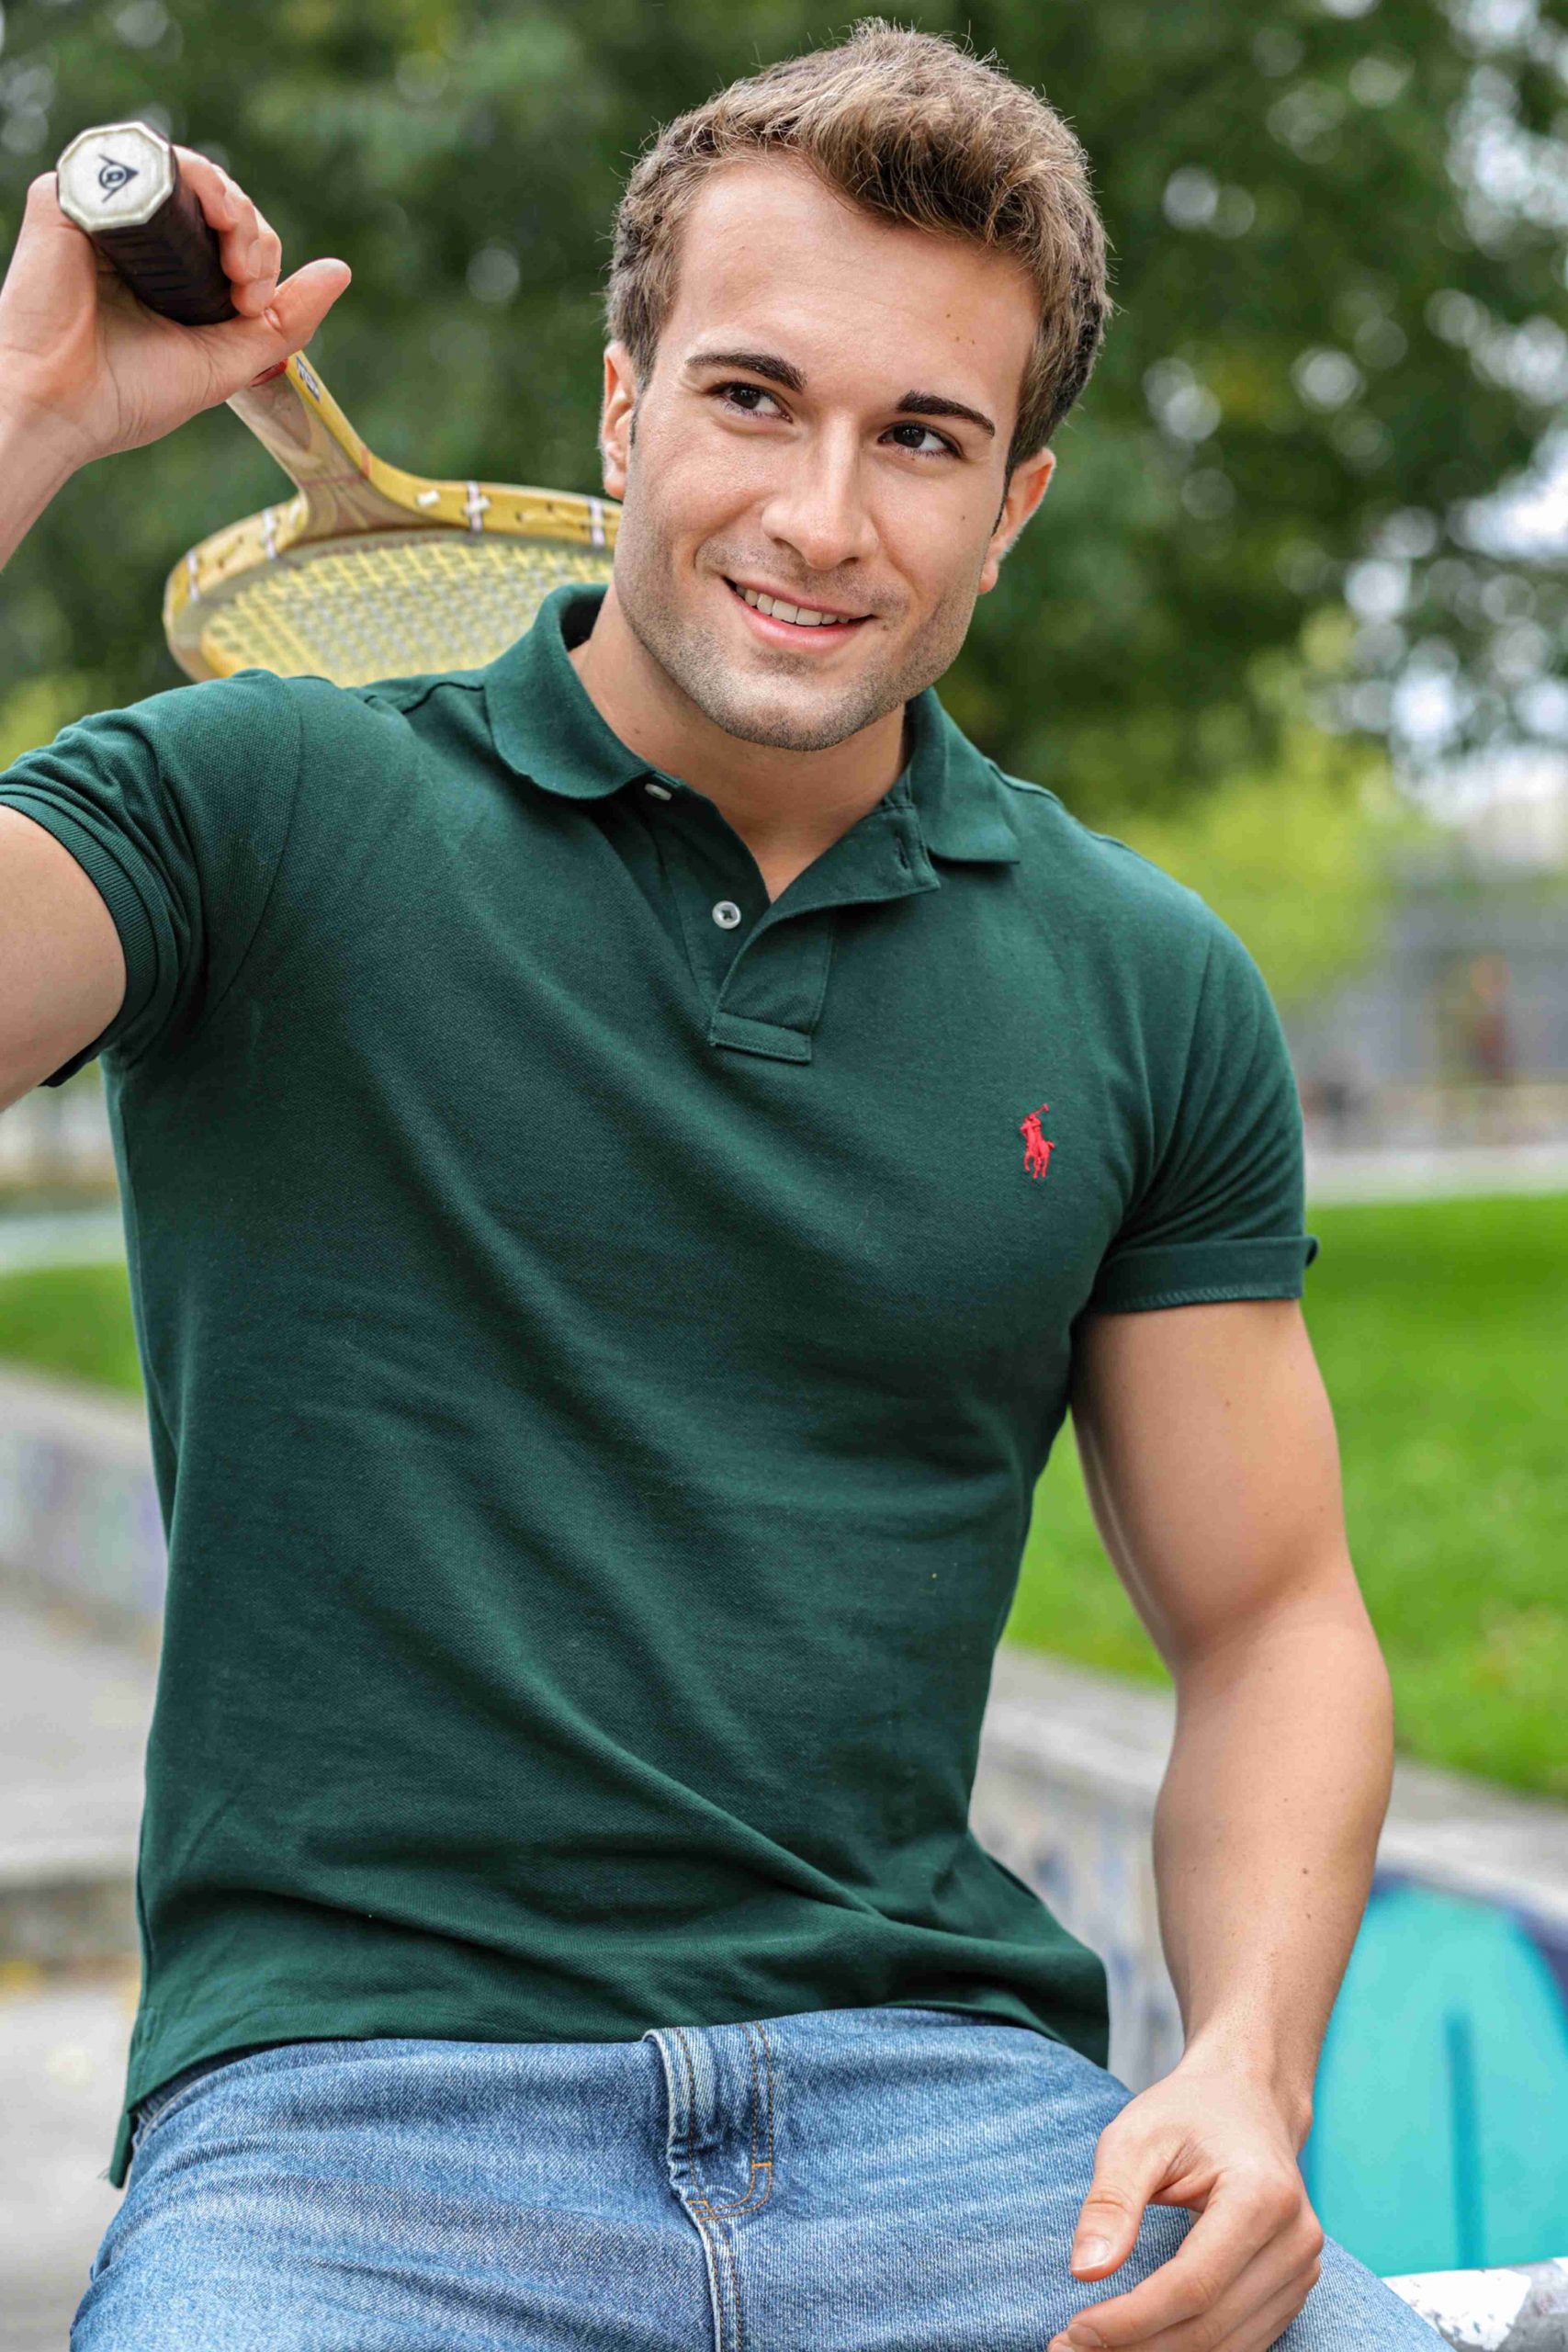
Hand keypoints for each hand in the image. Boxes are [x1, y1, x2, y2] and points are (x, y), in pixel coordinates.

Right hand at [0, 144, 349, 471]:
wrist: (63, 405)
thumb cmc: (131, 394)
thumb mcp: (229, 360)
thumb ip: (287, 319)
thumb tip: (340, 272)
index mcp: (174, 275)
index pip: (236, 234)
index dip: (260, 255)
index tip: (255, 303)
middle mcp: (143, 239)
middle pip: (218, 198)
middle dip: (253, 233)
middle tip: (249, 285)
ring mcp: (108, 213)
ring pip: (185, 171)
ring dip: (230, 201)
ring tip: (237, 256)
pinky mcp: (72, 196)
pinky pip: (137, 157)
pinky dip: (183, 174)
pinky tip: (206, 214)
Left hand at [1049, 2062, 1324, 2351]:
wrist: (1248, 2098)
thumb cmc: (1187, 2112)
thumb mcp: (1136, 2137)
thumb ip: (1111, 2202)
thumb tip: (1085, 2272)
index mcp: (1261, 2196)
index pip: (1192, 2286)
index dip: (1131, 2320)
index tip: (1075, 2331)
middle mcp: (1295, 2241)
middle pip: (1211, 2326)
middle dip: (1137, 2347)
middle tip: (1069, 2349)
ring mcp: (1301, 2269)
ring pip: (1228, 2346)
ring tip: (1096, 2350)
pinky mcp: (1293, 2288)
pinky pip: (1241, 2341)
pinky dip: (1188, 2350)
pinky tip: (1140, 2343)